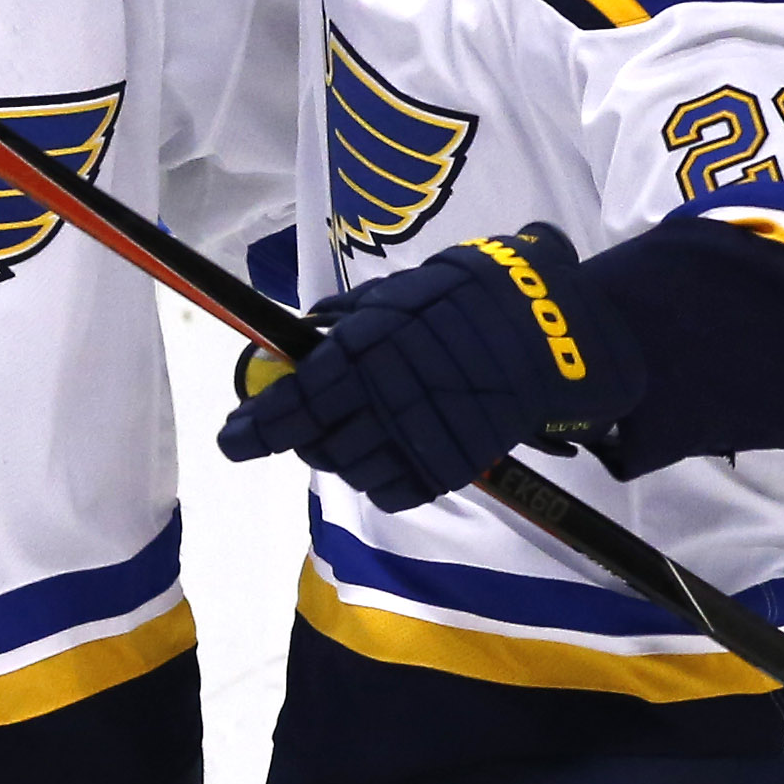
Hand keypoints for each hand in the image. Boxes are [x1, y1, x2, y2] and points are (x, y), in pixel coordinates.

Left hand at [219, 225, 646, 510]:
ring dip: (340, 455)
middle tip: (308, 418)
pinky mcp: (446, 471)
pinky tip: (389, 451)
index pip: (291, 404)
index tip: (230, 440)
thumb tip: (303, 333)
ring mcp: (415, 443)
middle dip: (301, 435)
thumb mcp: (403, 291)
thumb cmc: (474, 298)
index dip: (253, 427)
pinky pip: (389, 491)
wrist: (553, 334)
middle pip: (314, 444)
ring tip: (359, 427)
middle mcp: (381, 404)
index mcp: (363, 355)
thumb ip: (349, 319)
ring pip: (348, 472)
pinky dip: (378, 478)